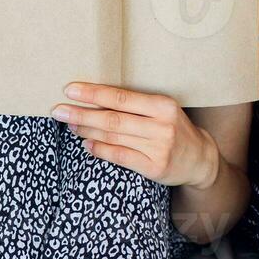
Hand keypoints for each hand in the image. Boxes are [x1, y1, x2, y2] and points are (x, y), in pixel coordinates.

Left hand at [53, 82, 218, 187]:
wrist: (199, 159)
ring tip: (70, 125)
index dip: (93, 94)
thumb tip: (93, 98)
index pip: (120, 97)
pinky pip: (120, 157)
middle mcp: (162, 126)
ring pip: (113, 137)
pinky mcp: (155, 168)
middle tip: (58, 110)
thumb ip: (134, 104)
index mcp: (162, 105)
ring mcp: (159, 148)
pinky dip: (100, 150)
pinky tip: (86, 145)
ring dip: (86, 131)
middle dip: (81, 114)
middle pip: (112, 118)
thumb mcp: (161, 110)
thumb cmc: (173, 128)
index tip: (69, 90)